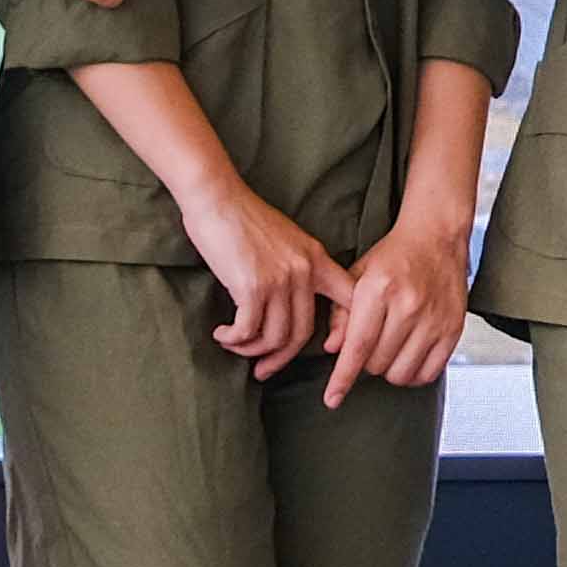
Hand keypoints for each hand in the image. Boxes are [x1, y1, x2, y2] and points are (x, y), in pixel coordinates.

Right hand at [181, 178, 345, 377]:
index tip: (329, 353)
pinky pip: (248, 330)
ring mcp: (280, 279)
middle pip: (303, 333)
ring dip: (251, 350)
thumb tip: (292, 307)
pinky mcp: (252, 286)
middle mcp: (305, 271)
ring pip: (275, 337)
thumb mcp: (287, 239)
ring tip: (234, 345)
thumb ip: (297, 268)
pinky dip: (234, 339)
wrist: (217, 197)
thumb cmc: (245, 219)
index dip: (346, 334)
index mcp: (318, 259)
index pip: (350, 301)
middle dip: (280, 358)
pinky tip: (222, 335)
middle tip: (262, 369)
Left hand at [323, 195, 470, 409]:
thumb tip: (333, 349)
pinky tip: (409, 356)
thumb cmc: (394, 257)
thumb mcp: (356, 275)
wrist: (436, 237)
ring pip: (402, 373)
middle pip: (377, 364)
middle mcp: (409, 305)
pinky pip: (429, 373)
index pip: (358, 346)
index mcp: (379, 289)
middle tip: (371, 342)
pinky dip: (414, 373)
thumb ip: (340, 313)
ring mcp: (434, 319)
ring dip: (389, 369)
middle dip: (366, 362)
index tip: (333, 399)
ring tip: (390, 348)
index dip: (342, 377)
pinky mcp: (453, 329)